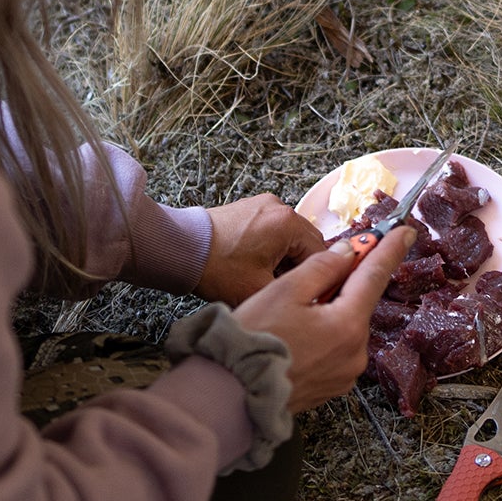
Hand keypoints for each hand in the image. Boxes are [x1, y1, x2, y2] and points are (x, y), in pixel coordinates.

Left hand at [197, 194, 328, 305]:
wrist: (179, 249)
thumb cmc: (216, 268)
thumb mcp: (261, 289)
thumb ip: (295, 290)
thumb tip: (312, 296)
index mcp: (288, 223)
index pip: (322, 254)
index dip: (318, 278)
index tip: (308, 295)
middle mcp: (278, 207)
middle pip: (308, 243)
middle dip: (299, 267)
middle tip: (282, 287)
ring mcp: (262, 205)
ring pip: (290, 238)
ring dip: (285, 258)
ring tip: (264, 277)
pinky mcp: (249, 209)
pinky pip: (273, 230)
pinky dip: (271, 248)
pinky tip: (254, 264)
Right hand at [232, 226, 415, 414]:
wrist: (233, 391)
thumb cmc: (254, 339)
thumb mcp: (285, 290)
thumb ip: (321, 267)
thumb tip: (346, 253)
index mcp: (347, 325)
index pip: (374, 276)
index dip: (389, 250)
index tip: (405, 232)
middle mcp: (356, 353)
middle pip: (357, 304)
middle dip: (341, 285)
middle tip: (313, 275)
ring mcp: (346, 374)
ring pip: (344, 328)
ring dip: (328, 313)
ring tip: (289, 315)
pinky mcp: (333, 387)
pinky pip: (335, 351)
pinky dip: (322, 337)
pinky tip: (294, 337)